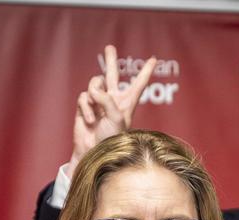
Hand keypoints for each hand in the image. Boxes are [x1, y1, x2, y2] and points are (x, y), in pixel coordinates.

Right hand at [68, 45, 155, 175]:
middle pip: (113, 75)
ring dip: (94, 95)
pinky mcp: (85, 106)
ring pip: (95, 83)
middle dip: (111, 61)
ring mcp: (98, 103)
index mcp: (127, 103)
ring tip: (95, 114)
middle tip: (109, 47)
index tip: (154, 59)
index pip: (138, 84)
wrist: (93, 152)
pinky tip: (89, 120)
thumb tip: (93, 90)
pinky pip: (84, 96)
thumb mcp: (116, 117)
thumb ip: (107, 99)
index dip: (145, 72)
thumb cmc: (110, 139)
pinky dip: (86, 108)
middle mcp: (113, 100)